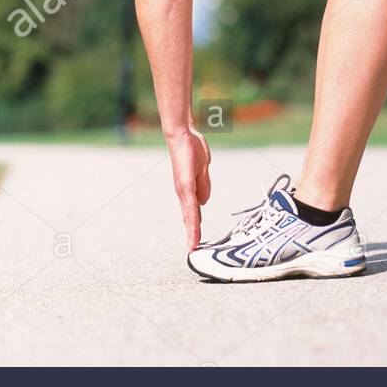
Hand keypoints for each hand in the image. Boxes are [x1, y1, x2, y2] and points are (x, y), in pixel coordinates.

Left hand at [165, 126, 211, 251]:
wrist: (182, 135)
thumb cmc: (192, 148)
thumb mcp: (203, 169)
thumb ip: (204, 185)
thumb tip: (203, 202)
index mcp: (189, 189)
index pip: (192, 212)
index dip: (194, 227)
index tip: (196, 241)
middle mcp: (184, 192)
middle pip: (189, 218)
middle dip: (192, 235)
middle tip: (193, 251)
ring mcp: (183, 189)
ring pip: (189, 216)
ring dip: (191, 232)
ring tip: (193, 247)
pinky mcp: (185, 185)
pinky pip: (191, 206)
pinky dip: (192, 220)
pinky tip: (194, 229)